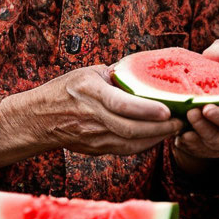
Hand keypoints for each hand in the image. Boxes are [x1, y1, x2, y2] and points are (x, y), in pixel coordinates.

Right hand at [0, 65, 182, 169]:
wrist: (38, 118)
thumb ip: (117, 75)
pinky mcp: (96, 149)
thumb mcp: (89, 73)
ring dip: (157, 138)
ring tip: (176, 128)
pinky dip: (145, 144)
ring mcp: (93, 137)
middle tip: (181, 121)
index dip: (146, 110)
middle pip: (131, 129)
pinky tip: (158, 136)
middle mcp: (92, 117)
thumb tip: (149, 69)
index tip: (168, 110)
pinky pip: (126, 149)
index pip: (121, 104)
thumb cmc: (66, 89)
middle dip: (161, 128)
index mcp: (90, 92)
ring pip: (131, 143)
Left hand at [172, 40, 218, 174]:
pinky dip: (191, 142)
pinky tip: (181, 134)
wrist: (185, 112)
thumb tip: (218, 53)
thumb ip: (218, 56)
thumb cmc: (206, 86)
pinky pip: (201, 150)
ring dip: (205, 129)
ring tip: (190, 114)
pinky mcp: (207, 150)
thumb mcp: (211, 68)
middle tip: (207, 108)